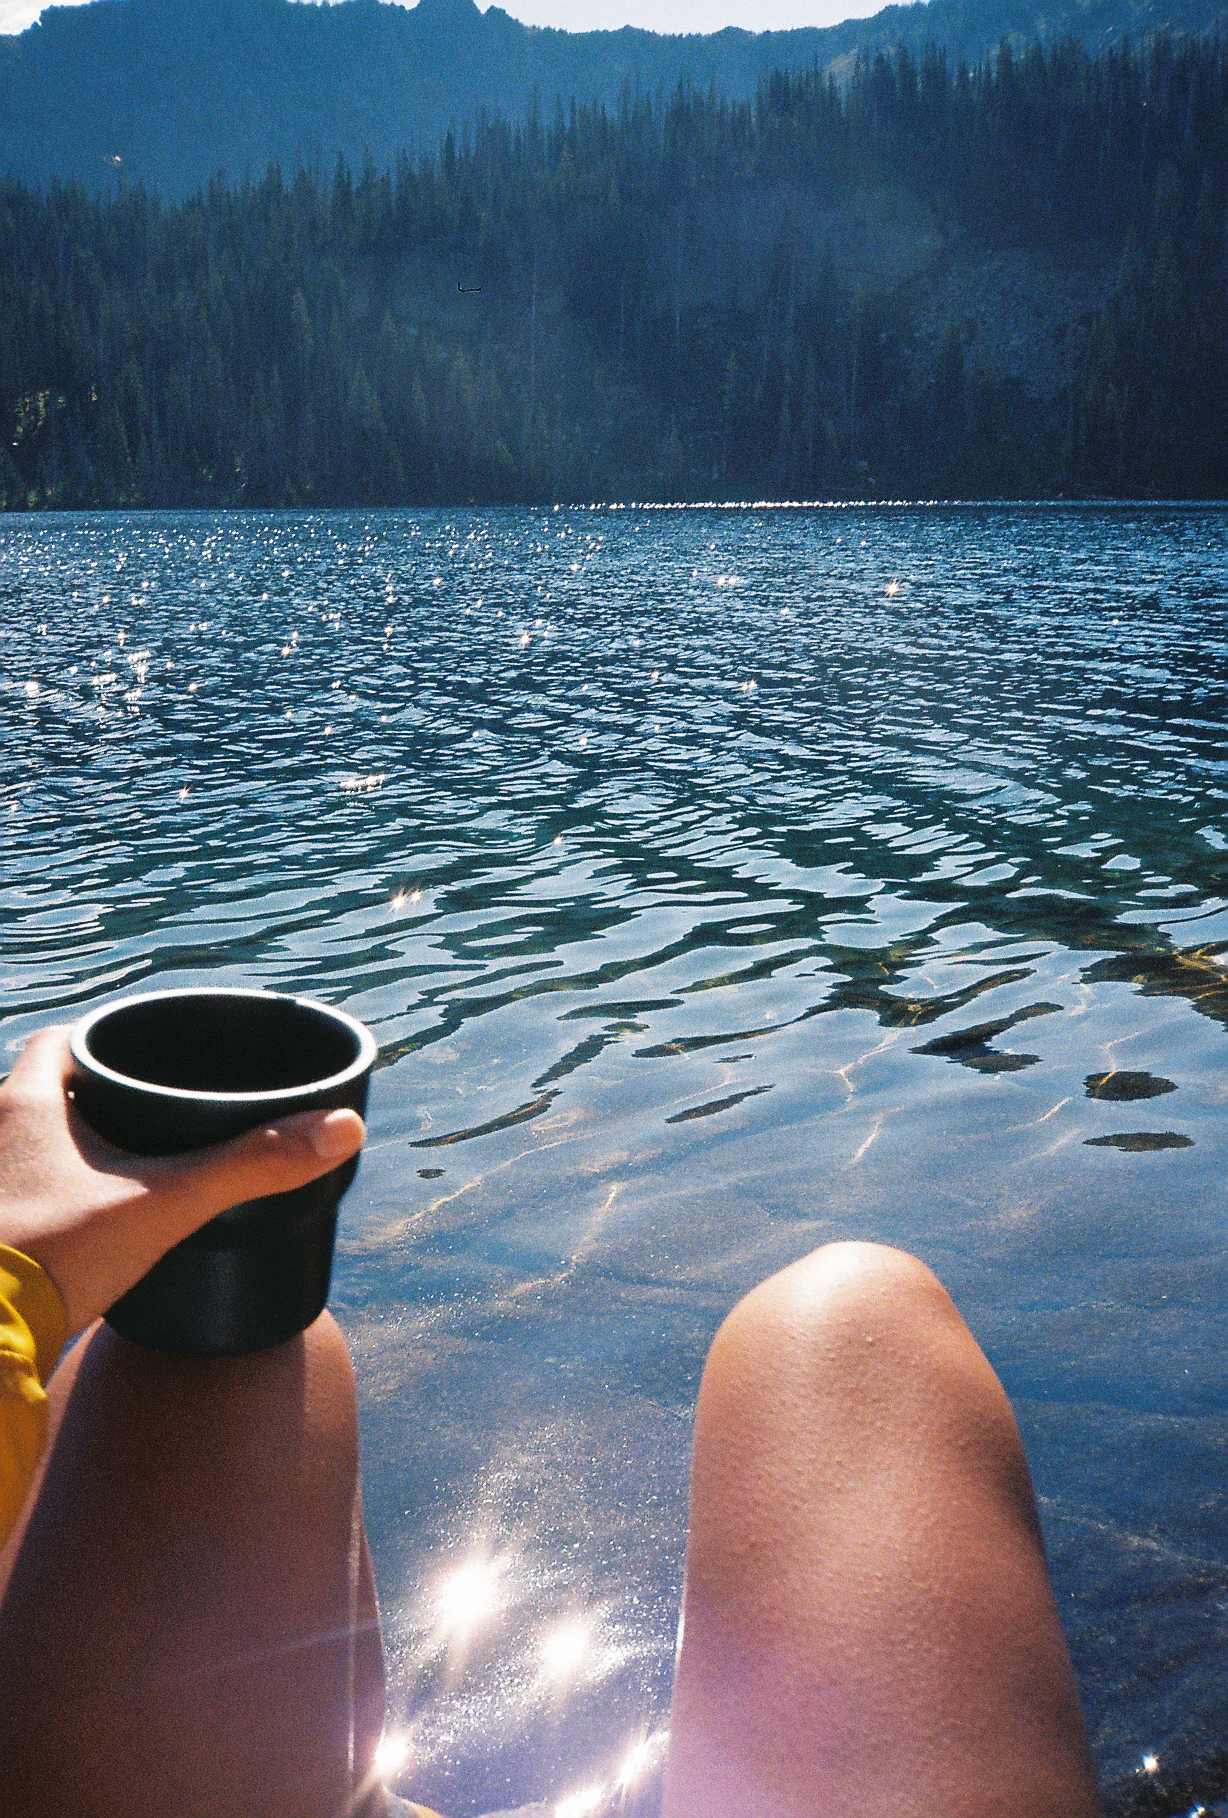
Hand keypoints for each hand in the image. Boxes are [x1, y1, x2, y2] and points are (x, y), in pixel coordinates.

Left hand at [0, 1026, 365, 1336]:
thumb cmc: (54, 1257)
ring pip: (37, 1146)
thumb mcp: (165, 1204)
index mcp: (27, 1103)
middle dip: (99, 1098)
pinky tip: (97, 1222)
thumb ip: (251, 1164)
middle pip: (50, 1092)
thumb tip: (341, 1128)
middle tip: (154, 1112)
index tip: (146, 1053)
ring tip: (136, 1167)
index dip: (103, 1039)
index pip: (61, 1040)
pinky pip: (30, 1194)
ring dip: (76, 1150)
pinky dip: (61, 1196)